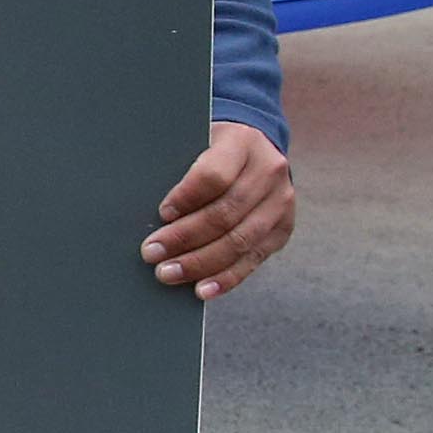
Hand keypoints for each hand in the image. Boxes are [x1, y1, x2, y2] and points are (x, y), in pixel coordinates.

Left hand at [144, 122, 295, 297]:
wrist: (254, 148)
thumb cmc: (211, 150)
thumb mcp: (196, 143)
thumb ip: (179, 170)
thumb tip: (150, 216)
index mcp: (242, 143)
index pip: (214, 175)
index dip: (186, 197)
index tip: (161, 214)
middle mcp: (268, 172)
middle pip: (225, 213)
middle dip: (184, 238)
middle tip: (151, 254)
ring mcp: (280, 203)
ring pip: (239, 240)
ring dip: (200, 263)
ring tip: (168, 273)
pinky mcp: (282, 229)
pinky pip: (253, 259)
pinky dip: (225, 278)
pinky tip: (202, 290)